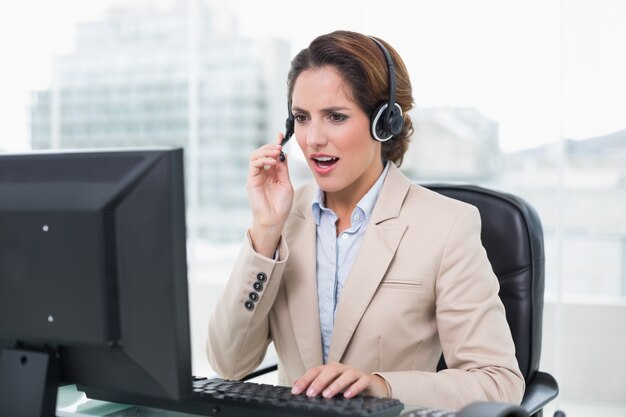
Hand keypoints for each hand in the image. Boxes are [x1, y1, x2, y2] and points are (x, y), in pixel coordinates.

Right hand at [247, 133, 293, 257]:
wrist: (274, 219)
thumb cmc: (281, 205)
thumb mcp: (286, 183)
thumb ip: (283, 169)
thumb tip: (283, 155)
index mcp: (272, 173)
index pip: (272, 155)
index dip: (275, 144)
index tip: (281, 135)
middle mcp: (263, 173)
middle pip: (262, 152)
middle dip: (271, 146)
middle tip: (279, 146)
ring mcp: (256, 176)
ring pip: (255, 156)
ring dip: (266, 151)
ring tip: (276, 153)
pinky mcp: (251, 180)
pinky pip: (254, 164)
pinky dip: (263, 160)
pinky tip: (271, 162)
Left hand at [291, 362, 389, 398]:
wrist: (373, 387)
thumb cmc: (348, 385)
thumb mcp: (330, 385)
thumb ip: (314, 383)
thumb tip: (295, 383)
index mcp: (331, 369)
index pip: (316, 371)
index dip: (305, 380)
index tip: (296, 391)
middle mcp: (342, 368)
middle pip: (330, 370)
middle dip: (319, 381)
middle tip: (310, 393)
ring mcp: (355, 373)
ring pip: (346, 375)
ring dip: (335, 385)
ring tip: (326, 395)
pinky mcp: (367, 379)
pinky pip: (361, 381)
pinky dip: (354, 388)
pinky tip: (347, 396)